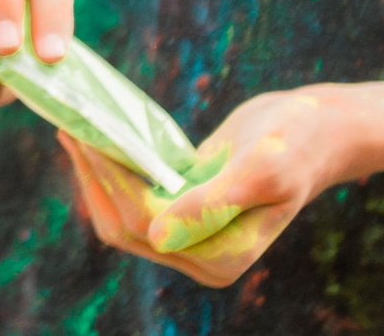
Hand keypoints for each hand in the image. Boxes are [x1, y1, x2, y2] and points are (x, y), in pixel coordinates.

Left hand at [62, 86, 354, 286]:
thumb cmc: (296, 144)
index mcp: (220, 259)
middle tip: (68, 124)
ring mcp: (188, 237)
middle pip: (123, 223)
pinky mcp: (181, 210)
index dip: (109, 181)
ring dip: (94, 173)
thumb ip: (211, 205)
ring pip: (120, 212)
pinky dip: (111, 168)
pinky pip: (133, 196)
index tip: (84, 135)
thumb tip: (158, 238)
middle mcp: (200, 257)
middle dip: (92, 177)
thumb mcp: (261, 169)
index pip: (143, 224)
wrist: (315, 128)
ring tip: (73, 126)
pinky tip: (95, 134)